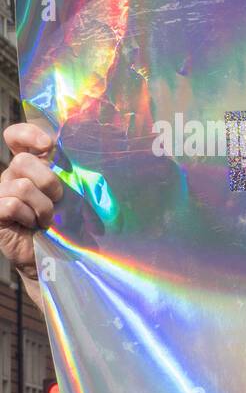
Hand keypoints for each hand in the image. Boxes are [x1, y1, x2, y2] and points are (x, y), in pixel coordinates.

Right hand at [0, 122, 63, 293]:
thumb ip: (72, 173)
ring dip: (43, 206)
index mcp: (32, 166)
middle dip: (48, 181)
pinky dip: (30, 217)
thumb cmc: (69, 224)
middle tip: (58, 198)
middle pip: (23, 161)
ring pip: (21, 186)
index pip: (16, 136)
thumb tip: (89, 152)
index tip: (48, 145)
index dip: (28, 134)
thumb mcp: (75, 195)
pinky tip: (34, 226)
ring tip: (47, 220)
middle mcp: (13, 176)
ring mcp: (2, 194)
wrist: (59, 257)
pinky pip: (12, 204)